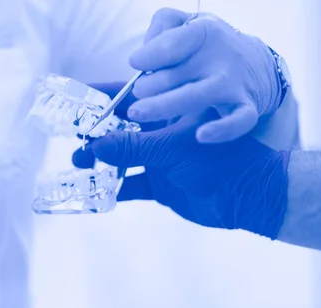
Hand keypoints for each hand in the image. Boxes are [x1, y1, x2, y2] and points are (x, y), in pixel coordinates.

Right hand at [73, 112, 290, 239]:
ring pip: (122, 158)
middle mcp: (161, 133)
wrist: (248, 196)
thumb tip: (95, 145)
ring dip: (101, 161)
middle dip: (95, 133)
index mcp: (168, 111)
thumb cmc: (218, 160)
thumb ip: (133, 147)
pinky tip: (96, 191)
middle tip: (72, 136)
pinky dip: (115, 189)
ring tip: (79, 163)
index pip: (129, 98)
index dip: (102, 98)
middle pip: (120, 129)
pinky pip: (131, 185)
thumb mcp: (172, 148)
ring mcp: (160, 160)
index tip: (76, 100)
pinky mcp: (161, 186)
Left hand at [126, 9, 282, 142]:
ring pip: (197, 96)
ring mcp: (232, 85)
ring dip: (164, 105)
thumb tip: (144, 52)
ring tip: (138, 112)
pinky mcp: (246, 108)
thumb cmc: (212, 46)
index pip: (173, 43)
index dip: (150, 55)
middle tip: (138, 92)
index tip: (136, 62)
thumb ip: (163, 25)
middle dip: (149, 85)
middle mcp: (219, 59)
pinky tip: (201, 135)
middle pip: (175, 74)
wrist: (258, 64)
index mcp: (204, 33)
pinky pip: (237, 121)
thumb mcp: (190, 23)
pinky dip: (222, 129)